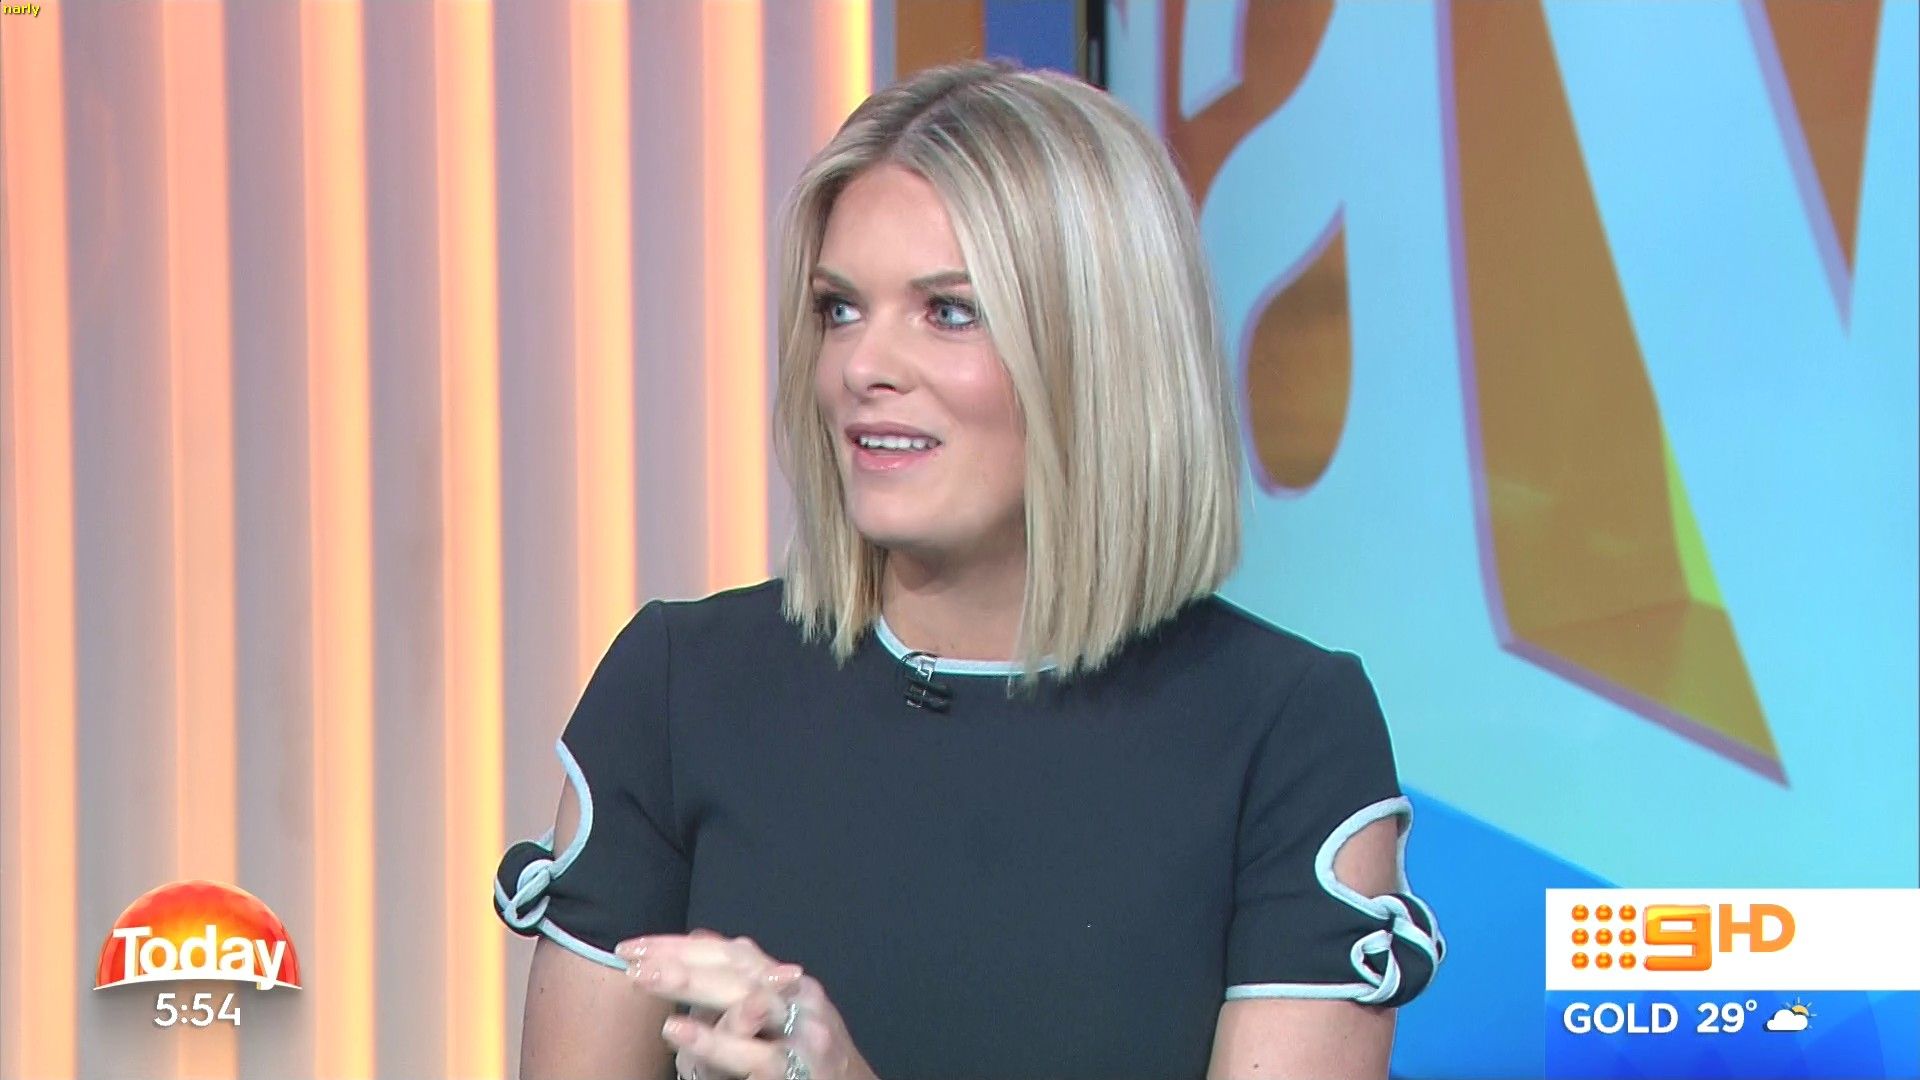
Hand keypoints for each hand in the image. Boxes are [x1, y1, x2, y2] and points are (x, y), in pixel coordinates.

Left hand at [616, 930, 880, 1079]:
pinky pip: (751, 1054)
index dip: (682, 946)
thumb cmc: (813, 1062)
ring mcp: (804, 1035)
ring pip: (743, 999)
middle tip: (630, 956)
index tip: (635, 945)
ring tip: (643, 978)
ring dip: (690, 985)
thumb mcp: (782, 1015)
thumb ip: (745, 982)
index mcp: (793, 984)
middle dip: (680, 960)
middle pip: (736, 967)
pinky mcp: (800, 1071)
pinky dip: (713, 1040)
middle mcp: (801, 999)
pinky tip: (678, 1030)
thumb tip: (699, 937)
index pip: (733, 953)